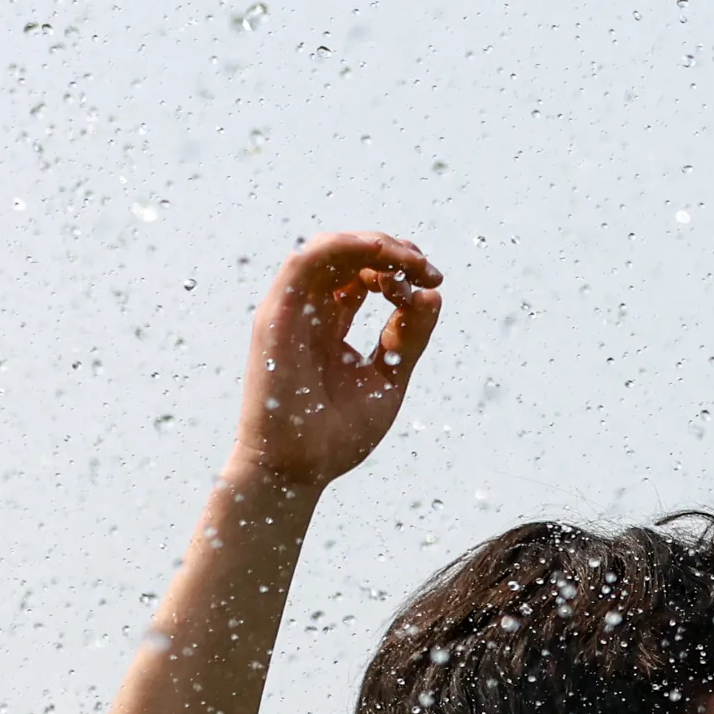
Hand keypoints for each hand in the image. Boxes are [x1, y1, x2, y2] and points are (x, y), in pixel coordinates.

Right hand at [230, 231, 441, 492]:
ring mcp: (291, 311)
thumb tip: (433, 296)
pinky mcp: (277, 314)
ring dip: (373, 245)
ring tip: (411, 258)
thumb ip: (408, 338)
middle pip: (348, 258)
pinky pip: (305, 263)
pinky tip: (378, 250)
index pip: (364, 279)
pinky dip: (342, 247)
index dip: (401, 272)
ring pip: (327, 251)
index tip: (435, 284)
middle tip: (429, 270)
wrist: (298, 469)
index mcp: (331, 327)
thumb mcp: (388, 377)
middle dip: (393, 253)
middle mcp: (309, 313)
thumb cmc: (337, 433)